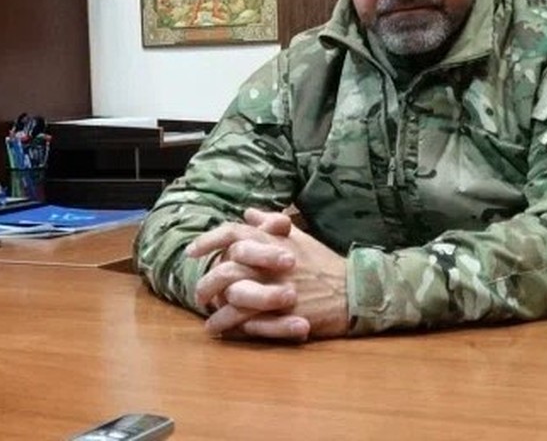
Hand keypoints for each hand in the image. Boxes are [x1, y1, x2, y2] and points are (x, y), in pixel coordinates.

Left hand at [188, 209, 348, 340]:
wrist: (354, 290)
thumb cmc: (324, 264)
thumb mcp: (298, 237)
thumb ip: (270, 224)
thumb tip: (248, 213)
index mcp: (273, 242)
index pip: (233, 233)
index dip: (208, 241)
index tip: (191, 252)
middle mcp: (271, 263)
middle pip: (226, 270)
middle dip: (207, 284)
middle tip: (198, 294)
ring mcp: (277, 289)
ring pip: (234, 301)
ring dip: (217, 314)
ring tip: (209, 323)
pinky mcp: (284, 315)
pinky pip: (251, 323)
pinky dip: (235, 328)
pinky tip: (226, 332)